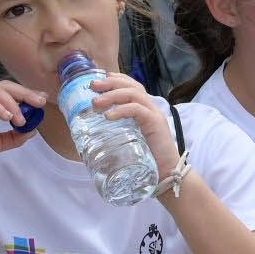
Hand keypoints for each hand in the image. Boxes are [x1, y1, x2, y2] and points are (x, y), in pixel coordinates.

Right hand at [0, 81, 48, 171]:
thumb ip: (13, 137)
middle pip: (6, 87)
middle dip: (25, 94)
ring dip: (13, 104)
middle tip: (40, 103)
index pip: (9, 92)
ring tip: (22, 120)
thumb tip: (33, 131)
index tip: (42, 101)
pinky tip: (8, 117)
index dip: (27, 94)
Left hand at [78, 67, 180, 183]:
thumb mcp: (129, 143)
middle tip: (92, 86)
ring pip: (134, 94)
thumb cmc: (147, 161)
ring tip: (96, 103)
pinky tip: (108, 116)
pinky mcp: (156, 123)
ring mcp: (154, 114)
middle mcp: (150, 108)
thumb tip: (88, 138)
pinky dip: (121, 110)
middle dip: (111, 83)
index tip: (99, 79)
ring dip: (112, 95)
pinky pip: (137, 110)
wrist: (167, 174)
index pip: (132, 86)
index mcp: (145, 110)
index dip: (116, 79)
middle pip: (132, 86)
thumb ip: (115, 135)